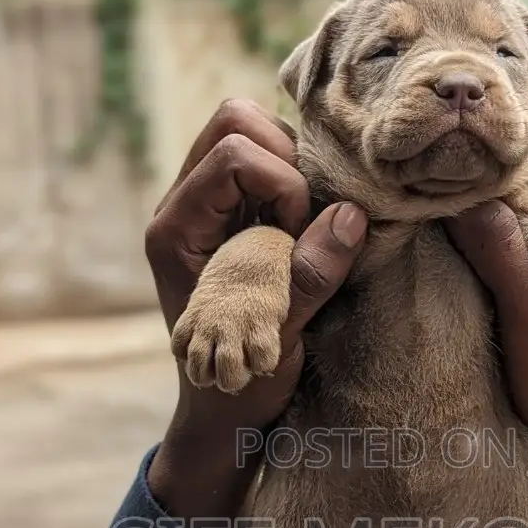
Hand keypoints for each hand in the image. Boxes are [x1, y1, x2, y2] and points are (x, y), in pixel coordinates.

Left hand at [145, 100, 367, 521]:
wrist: (223, 408)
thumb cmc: (240, 383)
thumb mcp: (278, 338)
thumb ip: (309, 278)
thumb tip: (352, 215)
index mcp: (175, 229)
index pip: (231, 153)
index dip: (280, 184)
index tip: (297, 234)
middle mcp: (184, 204)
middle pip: (235, 119)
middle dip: (288, 157)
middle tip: (307, 217)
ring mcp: (210, 203)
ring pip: (254, 130)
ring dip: (296, 167)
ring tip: (310, 223)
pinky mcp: (236, 209)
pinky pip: (269, 158)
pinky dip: (300, 178)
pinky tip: (312, 224)